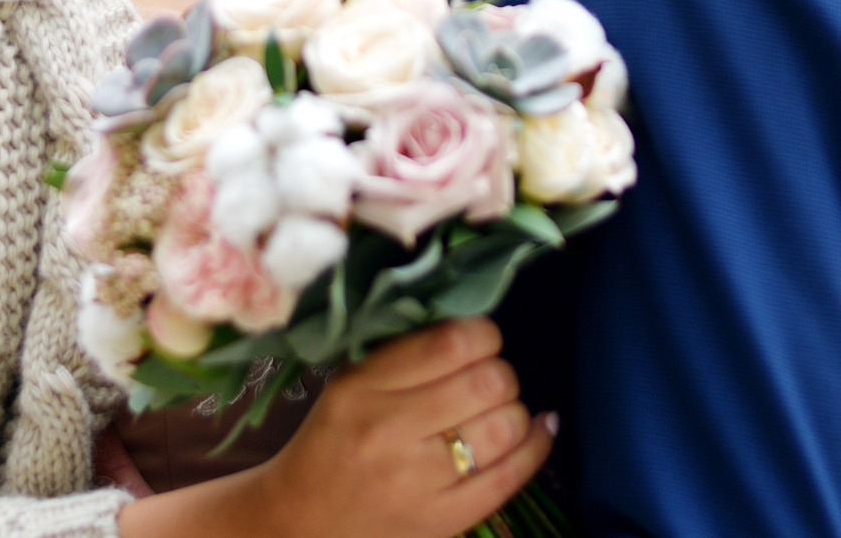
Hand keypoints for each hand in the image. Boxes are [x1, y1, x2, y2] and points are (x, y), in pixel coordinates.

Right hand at [116, 319, 553, 537]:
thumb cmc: (332, 440)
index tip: (478, 340)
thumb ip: (403, 351)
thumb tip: (474, 322)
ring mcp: (419, 481)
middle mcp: (389, 431)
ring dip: (515, 409)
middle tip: (488, 378)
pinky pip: (512, 477)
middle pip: (488, 380)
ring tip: (498, 409)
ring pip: (506, 425)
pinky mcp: (443, 519)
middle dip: (501, 372)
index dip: (482, 333)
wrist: (301, 521)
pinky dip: (537, 445)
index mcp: (362, 387)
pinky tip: (539, 428)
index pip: (452, 341)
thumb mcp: (349, 382)